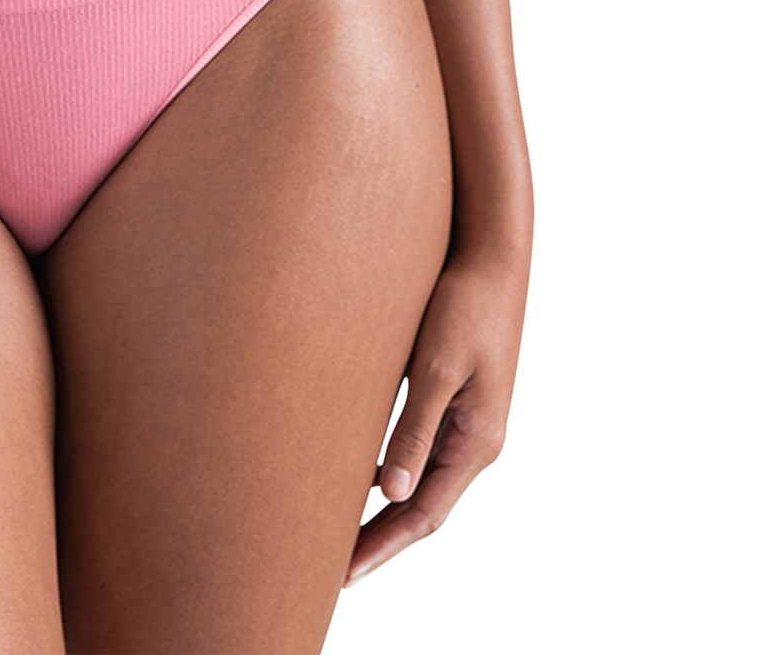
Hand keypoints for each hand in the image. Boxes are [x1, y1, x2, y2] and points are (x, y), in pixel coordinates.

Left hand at [344, 243, 529, 586]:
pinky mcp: (458, 400)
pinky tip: (362, 476)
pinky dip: (396, 475)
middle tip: (336, 570)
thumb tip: (392, 492)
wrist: (492, 255)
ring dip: (389, 511)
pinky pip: (424, 453)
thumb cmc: (463, 305)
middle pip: (425, 509)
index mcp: (476, 441)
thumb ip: (413, 429)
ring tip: (343, 533)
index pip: (425, 515)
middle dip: (383, 541)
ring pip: (424, 484)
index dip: (384, 546)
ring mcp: (470, 423)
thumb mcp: (433, 367)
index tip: (344, 573)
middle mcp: (476, 441)